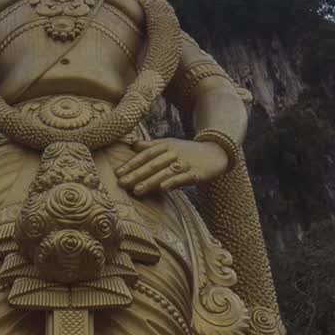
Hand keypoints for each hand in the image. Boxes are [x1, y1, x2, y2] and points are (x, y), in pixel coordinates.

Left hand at [116, 138, 230, 195]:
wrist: (216, 153)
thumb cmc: (188, 151)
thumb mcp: (170, 144)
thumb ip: (151, 146)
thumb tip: (132, 144)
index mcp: (166, 145)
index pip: (146, 154)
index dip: (132, 163)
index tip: (118, 173)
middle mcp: (174, 153)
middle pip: (152, 164)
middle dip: (136, 174)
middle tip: (121, 183)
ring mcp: (185, 163)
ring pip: (165, 172)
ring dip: (150, 181)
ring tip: (136, 190)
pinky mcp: (196, 173)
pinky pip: (183, 178)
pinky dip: (173, 182)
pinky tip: (163, 189)